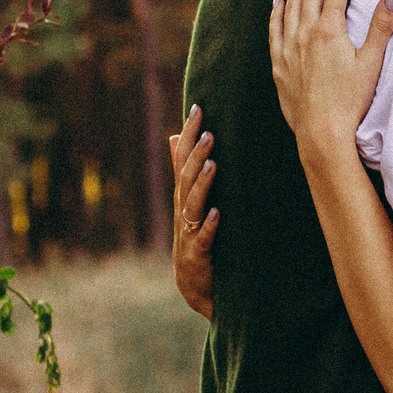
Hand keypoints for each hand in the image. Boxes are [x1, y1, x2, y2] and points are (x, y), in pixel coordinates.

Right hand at [169, 105, 218, 319]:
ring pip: (193, 204)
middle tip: (209, 132)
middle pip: (186, 178)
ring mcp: (188, 232)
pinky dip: (209, 226)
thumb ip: (182, 170)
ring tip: (213, 164)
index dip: (188, 134)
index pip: (182, 159)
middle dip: (196, 155)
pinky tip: (217, 214)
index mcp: (182, 195)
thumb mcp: (188, 201)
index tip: (198, 108)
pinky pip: (202, 238)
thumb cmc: (194, 237)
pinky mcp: (197, 254)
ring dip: (203, 184)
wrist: (193, 285)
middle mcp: (182, 210)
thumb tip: (174, 136)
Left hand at [269, 0, 392, 168]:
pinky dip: (276, 11)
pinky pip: (274, 29)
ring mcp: (288, 48)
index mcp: (328, 30)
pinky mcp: (279, 65)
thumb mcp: (372, 63)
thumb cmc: (351, 102)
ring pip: (290, 2)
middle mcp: (303, 33)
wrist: (322, 136)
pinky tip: (277, 1)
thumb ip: (382, 27)